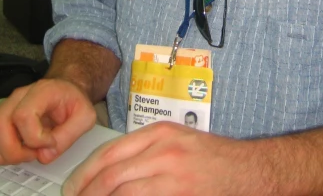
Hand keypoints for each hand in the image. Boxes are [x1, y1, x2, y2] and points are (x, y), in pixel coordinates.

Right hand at [0, 78, 96, 165]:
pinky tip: (12, 149)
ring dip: (1, 152)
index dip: (35, 139)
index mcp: (41, 91)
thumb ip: (70, 135)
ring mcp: (4, 105)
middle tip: (34, 153)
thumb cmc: (73, 101)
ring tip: (24, 152)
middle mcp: (18, 96)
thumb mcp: (85, 117)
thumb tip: (45, 155)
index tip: (50, 144)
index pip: (23, 116)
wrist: (64, 88)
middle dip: (14, 151)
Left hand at [63, 122, 262, 195]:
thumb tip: (110, 174)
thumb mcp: (176, 141)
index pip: (109, 153)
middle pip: (111, 175)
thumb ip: (145, 151)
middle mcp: (163, 150)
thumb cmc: (213, 157)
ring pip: (124, 193)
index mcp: (159, 133)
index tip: (73, 188)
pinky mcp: (181, 194)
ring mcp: (173, 175)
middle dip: (87, 193)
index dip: (85, 174)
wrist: (248, 169)